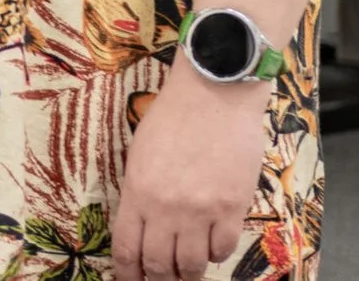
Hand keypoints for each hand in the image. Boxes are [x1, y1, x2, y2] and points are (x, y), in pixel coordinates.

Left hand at [114, 73, 270, 280]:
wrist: (214, 96)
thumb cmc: (173, 117)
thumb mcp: (140, 154)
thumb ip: (140, 193)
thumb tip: (142, 226)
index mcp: (137, 192)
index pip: (127, 248)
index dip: (128, 274)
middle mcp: (165, 208)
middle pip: (159, 265)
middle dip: (159, 280)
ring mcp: (200, 211)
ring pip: (192, 265)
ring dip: (189, 274)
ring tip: (189, 272)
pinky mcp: (231, 208)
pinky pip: (222, 249)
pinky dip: (216, 254)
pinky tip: (212, 246)